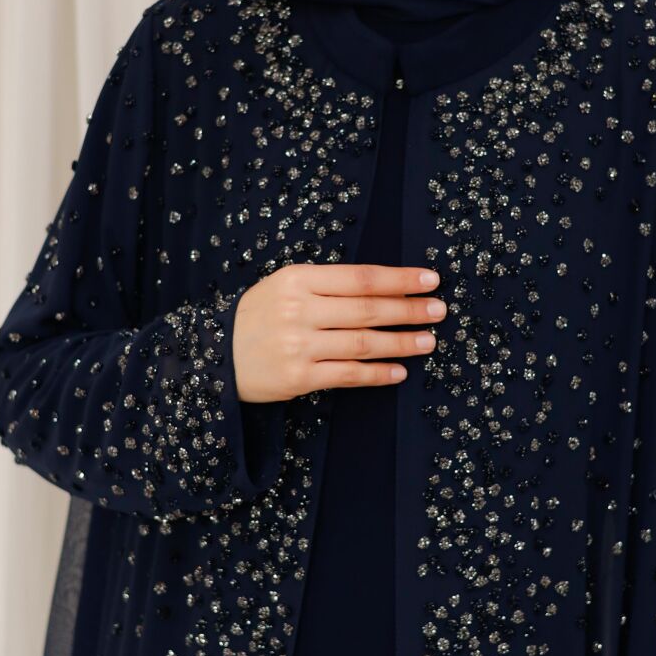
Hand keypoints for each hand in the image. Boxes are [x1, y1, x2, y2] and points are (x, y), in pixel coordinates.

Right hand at [231, 262, 447, 400]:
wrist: (216, 354)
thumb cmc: (260, 316)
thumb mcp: (285, 286)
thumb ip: (328, 285)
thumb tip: (388, 289)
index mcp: (297, 279)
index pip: (360, 277)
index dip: (399, 279)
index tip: (430, 280)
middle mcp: (298, 310)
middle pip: (367, 309)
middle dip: (409, 310)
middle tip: (439, 311)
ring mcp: (298, 345)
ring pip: (362, 343)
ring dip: (401, 343)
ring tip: (428, 342)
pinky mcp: (298, 378)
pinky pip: (348, 375)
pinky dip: (377, 373)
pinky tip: (399, 371)